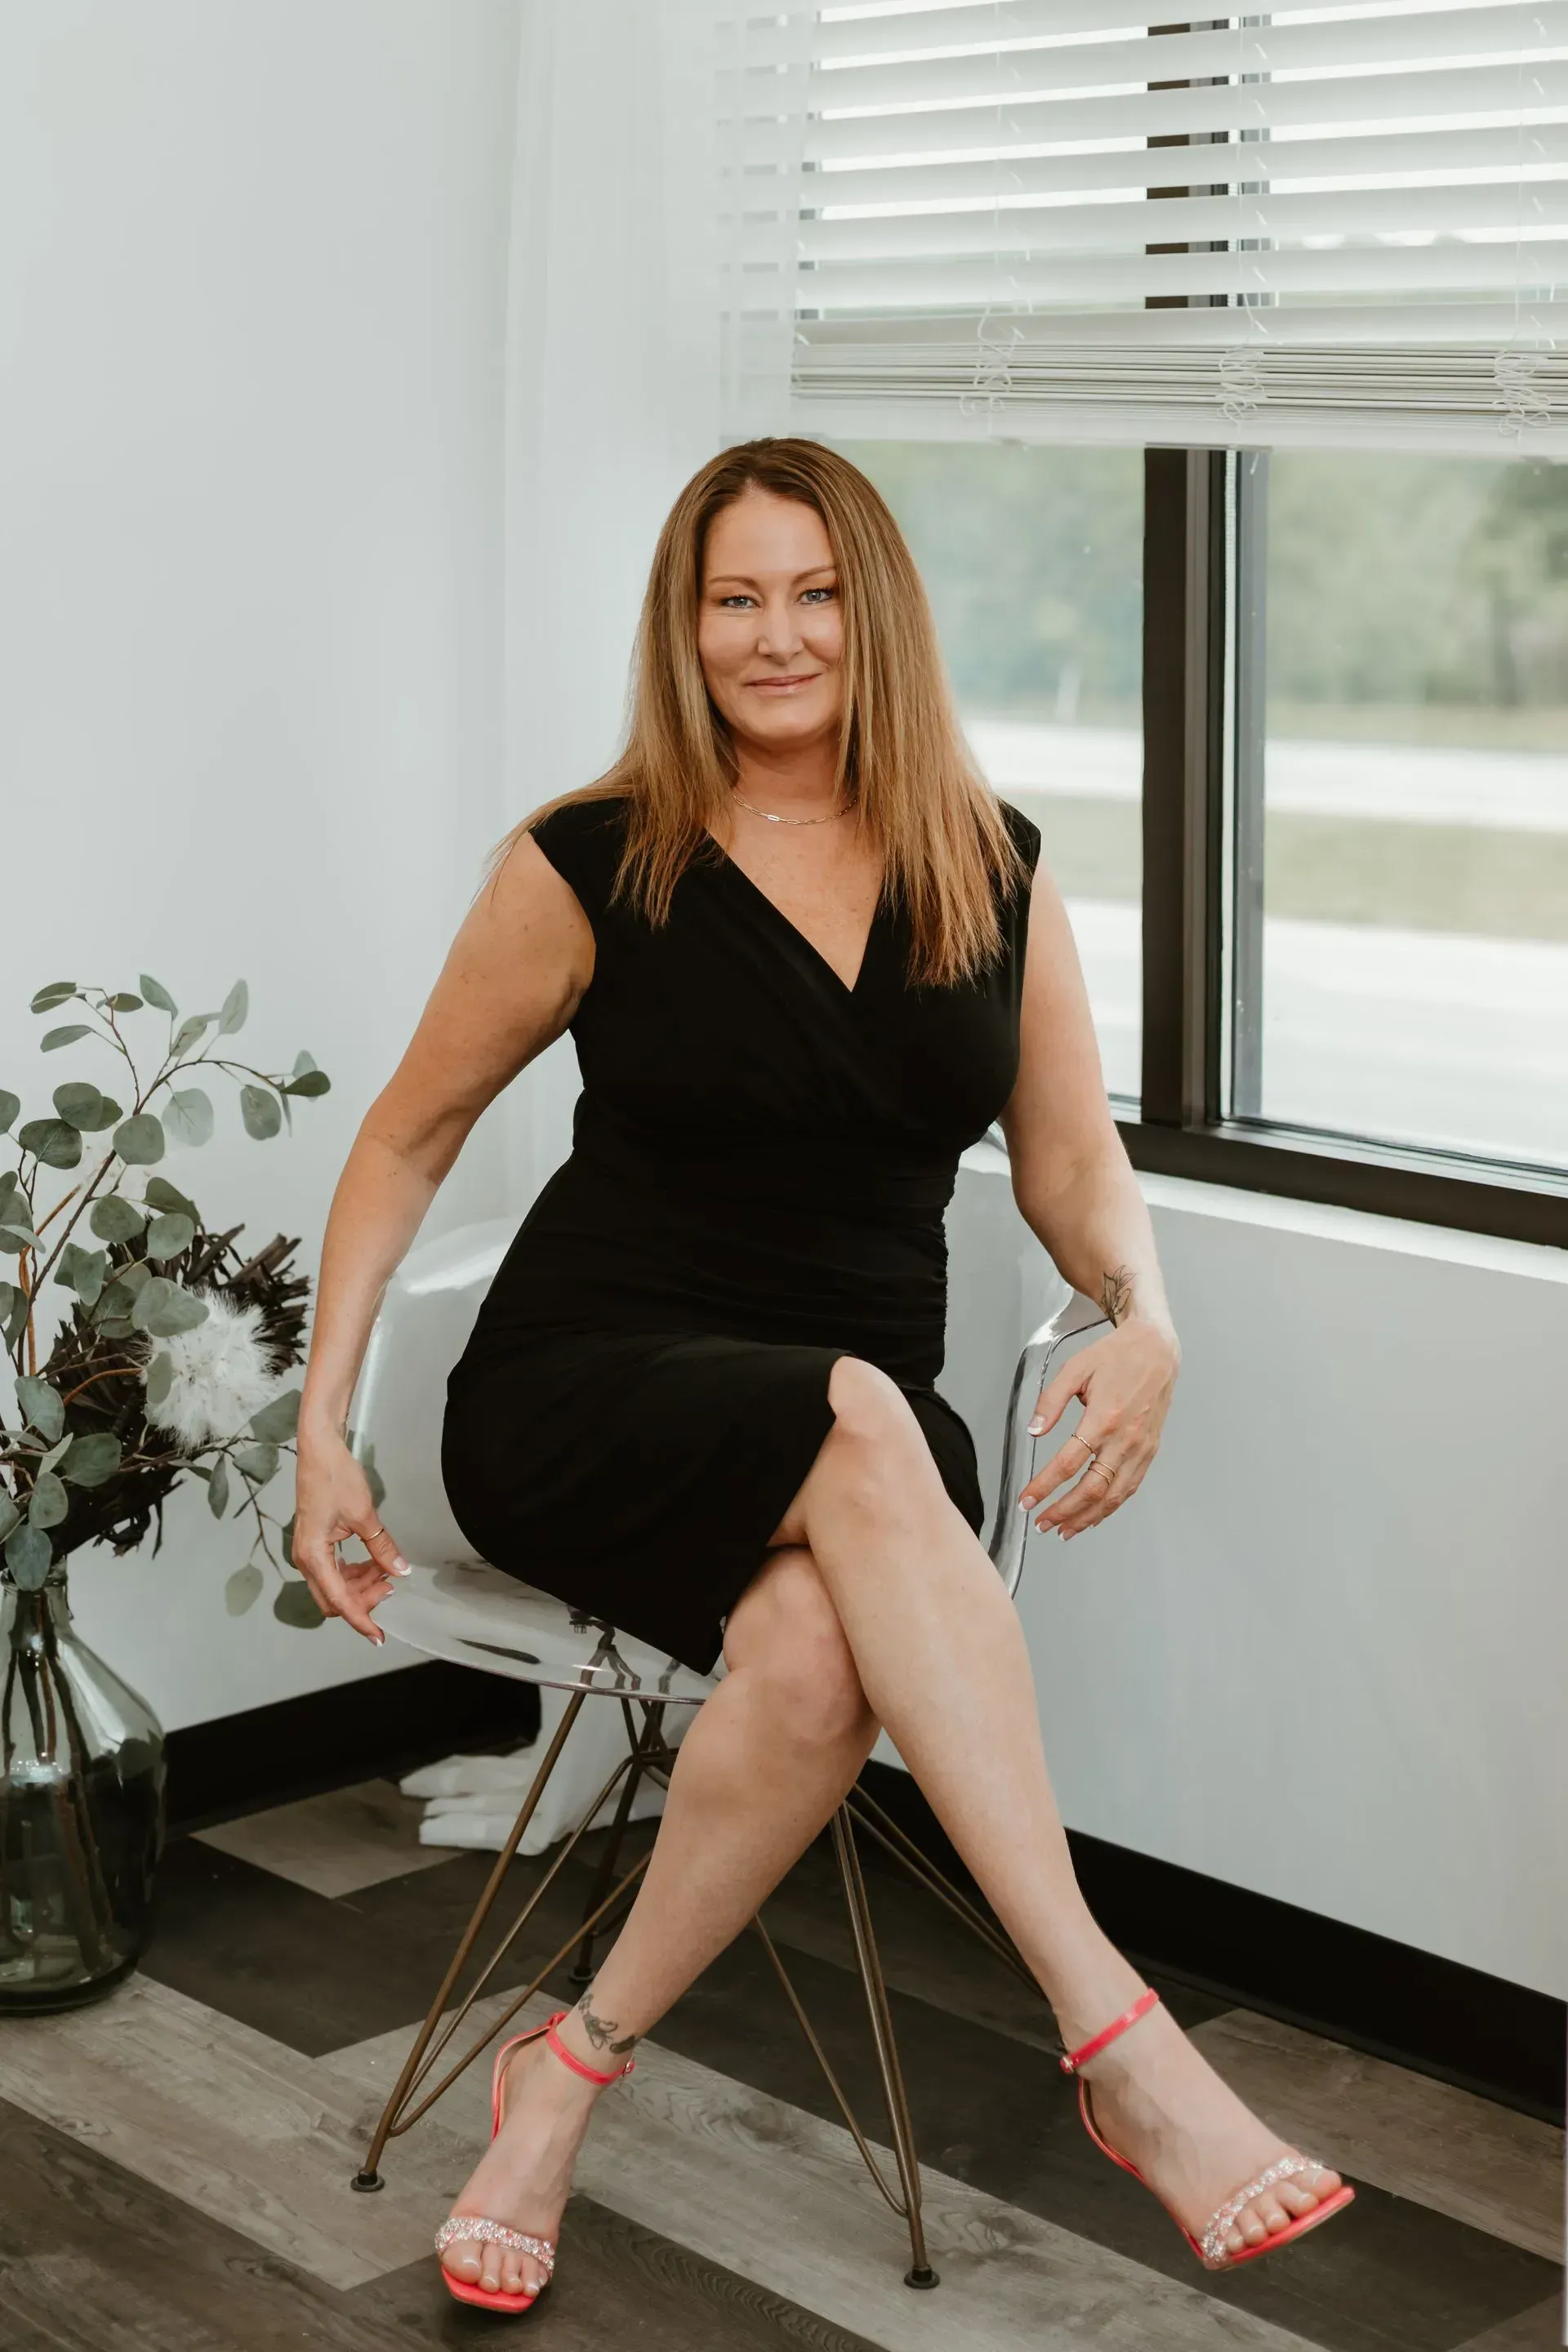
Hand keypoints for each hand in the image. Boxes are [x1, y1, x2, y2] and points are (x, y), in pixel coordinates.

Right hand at [290, 1422, 409, 1642]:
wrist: (318, 1449)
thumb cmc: (336, 1478)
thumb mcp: (365, 1515)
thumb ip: (382, 1548)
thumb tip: (401, 1572)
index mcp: (313, 1556)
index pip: (339, 1601)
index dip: (361, 1621)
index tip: (379, 1636)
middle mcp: (306, 1560)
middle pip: (333, 1599)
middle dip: (362, 1601)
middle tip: (391, 1587)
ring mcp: (308, 1552)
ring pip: (334, 1586)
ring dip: (359, 1586)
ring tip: (386, 1572)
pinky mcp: (314, 1543)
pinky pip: (333, 1571)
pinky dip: (353, 1573)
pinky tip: (372, 1563)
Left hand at [1018, 1320, 1178, 1540]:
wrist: (1157, 1350)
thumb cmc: (1117, 1356)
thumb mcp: (1075, 1368)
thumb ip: (1051, 1401)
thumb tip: (1034, 1430)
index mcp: (1104, 1418)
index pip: (1068, 1464)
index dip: (1045, 1486)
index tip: (1027, 1500)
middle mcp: (1125, 1439)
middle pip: (1092, 1489)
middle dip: (1064, 1511)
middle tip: (1041, 1523)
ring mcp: (1141, 1448)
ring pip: (1113, 1495)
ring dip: (1087, 1517)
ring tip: (1064, 1529)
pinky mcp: (1150, 1451)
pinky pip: (1130, 1487)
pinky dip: (1110, 1507)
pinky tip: (1093, 1515)